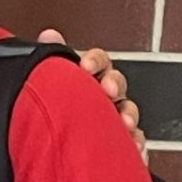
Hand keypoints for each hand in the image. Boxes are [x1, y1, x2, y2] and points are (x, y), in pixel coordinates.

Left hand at [37, 29, 146, 160]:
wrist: (45, 147)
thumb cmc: (49, 105)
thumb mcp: (47, 79)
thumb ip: (51, 57)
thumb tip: (50, 35)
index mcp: (86, 77)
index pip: (98, 61)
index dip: (95, 61)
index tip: (85, 66)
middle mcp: (102, 94)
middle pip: (116, 82)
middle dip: (115, 83)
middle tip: (108, 90)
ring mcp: (112, 117)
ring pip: (128, 110)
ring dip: (129, 113)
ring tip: (124, 123)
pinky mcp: (119, 141)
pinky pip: (133, 140)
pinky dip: (136, 142)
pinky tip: (133, 146)